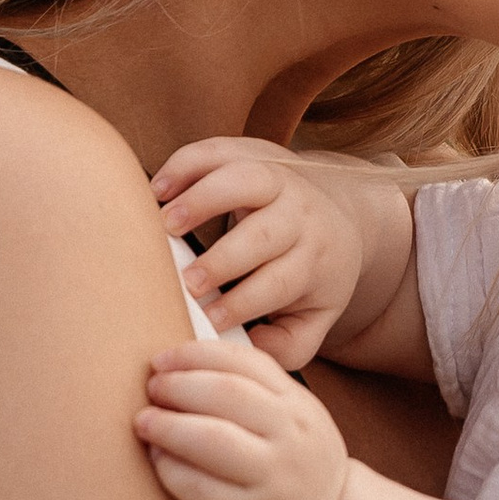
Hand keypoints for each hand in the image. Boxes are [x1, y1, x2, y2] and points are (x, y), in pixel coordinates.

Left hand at [137, 334, 350, 499]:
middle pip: (225, 393)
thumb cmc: (295, 467)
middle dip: (178, 385)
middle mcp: (290, 437)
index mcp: (298, 405)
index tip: (162, 360)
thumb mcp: (292, 421)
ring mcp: (273, 479)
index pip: (245, 362)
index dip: (195, 355)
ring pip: (210, 438)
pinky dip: (170, 468)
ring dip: (167, 425)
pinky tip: (159, 460)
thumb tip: (181, 365)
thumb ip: (253, 392)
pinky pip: (199, 487)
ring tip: (144, 423)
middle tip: (152, 389)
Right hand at [150, 138, 396, 367]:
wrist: (339, 215)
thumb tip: (246, 348)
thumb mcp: (316, 316)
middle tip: (185, 282)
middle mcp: (300, 216)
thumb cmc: (313, 275)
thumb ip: (287, 345)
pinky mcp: (252, 152)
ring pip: (245, 179)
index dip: (242, 303)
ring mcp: (278, 178)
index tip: (208, 321)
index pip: (279, 283)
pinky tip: (159, 189)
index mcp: (315, 260)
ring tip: (165, 224)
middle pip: (264, 234)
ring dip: (203, 199)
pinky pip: (219, 151)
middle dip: (223, 259)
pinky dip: (186, 164)